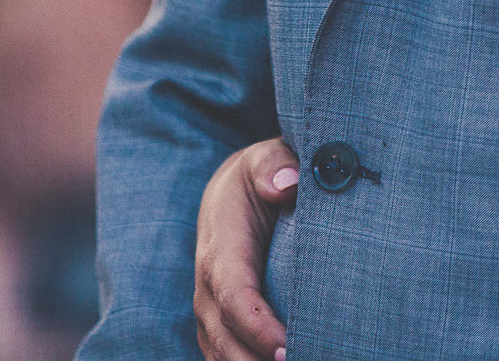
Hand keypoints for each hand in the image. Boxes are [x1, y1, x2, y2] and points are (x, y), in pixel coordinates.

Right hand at [194, 137, 299, 360]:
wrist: (231, 192)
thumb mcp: (265, 158)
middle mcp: (209, 287)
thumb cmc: (259, 175)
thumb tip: (286, 185)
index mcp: (221, 250)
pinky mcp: (220, 323)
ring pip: (222, 355)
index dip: (259, 329)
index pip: (235, 299)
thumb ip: (274, 165)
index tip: (290, 349)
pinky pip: (226, 356)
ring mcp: (211, 310)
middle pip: (226, 340)